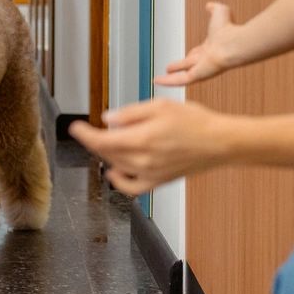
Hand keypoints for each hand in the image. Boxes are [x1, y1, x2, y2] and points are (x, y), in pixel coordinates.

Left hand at [69, 99, 234, 194]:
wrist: (219, 142)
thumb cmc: (195, 121)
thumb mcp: (160, 106)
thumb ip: (131, 113)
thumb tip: (108, 120)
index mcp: (142, 139)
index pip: (101, 140)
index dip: (84, 134)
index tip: (75, 128)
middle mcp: (143, 161)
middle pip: (106, 154)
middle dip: (95, 141)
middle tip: (92, 130)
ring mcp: (150, 174)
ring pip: (116, 167)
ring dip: (106, 155)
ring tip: (108, 142)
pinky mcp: (158, 182)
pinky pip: (131, 187)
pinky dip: (118, 180)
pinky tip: (115, 170)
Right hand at [155, 3, 240, 86]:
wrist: (232, 43)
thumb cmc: (229, 29)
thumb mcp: (220, 12)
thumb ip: (214, 9)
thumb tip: (210, 5)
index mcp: (211, 47)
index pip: (199, 52)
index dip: (192, 53)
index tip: (188, 54)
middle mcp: (207, 60)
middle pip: (189, 65)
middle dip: (179, 66)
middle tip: (170, 68)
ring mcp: (202, 69)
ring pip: (182, 76)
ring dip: (170, 78)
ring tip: (158, 80)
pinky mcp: (197, 76)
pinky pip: (179, 80)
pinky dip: (167, 81)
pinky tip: (156, 81)